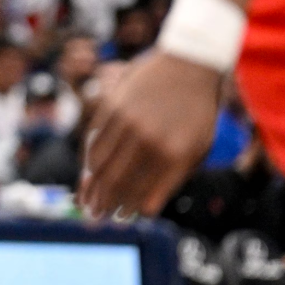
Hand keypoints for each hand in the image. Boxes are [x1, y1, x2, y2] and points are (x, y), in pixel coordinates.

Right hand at [79, 50, 222, 216]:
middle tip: (95, 219)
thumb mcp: (199, 147)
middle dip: (104, 204)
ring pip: (102, 164)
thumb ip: (174, 175)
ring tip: (85, 202)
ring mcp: (129, 123)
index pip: (145, 194)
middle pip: (119, 183)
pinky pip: (95, 140)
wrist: (189, 64)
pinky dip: (90, 159)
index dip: (130, 210)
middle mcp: (150, 141)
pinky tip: (88, 172)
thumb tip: (145, 202)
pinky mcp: (113, 107)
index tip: (121, 220)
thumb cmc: (198, 112)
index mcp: (176, 156)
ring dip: (92, 186)